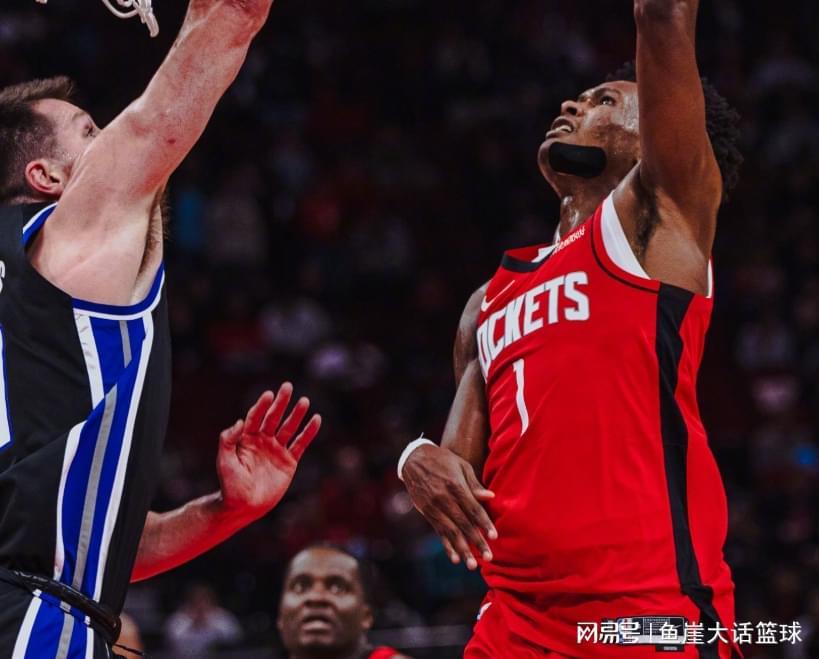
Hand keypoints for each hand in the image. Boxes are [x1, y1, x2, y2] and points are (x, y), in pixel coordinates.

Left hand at [217, 383, 320, 520]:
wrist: (244, 506)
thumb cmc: (230, 484)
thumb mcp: (224, 461)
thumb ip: (228, 440)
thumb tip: (240, 421)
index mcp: (247, 438)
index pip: (256, 417)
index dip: (262, 406)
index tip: (269, 394)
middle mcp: (263, 440)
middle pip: (274, 417)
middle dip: (281, 402)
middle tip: (287, 386)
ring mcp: (277, 450)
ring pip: (289, 428)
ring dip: (297, 414)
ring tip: (304, 401)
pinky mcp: (289, 461)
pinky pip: (300, 444)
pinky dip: (308, 432)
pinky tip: (316, 420)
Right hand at [402, 444, 496, 569]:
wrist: (414, 459)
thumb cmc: (443, 460)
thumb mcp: (461, 466)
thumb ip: (474, 484)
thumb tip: (490, 497)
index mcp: (455, 485)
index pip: (473, 508)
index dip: (484, 523)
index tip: (494, 537)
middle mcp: (444, 498)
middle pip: (464, 524)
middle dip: (476, 542)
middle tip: (489, 557)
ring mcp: (433, 507)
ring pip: (450, 532)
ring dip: (462, 549)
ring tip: (472, 564)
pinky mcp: (426, 512)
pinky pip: (438, 532)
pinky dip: (446, 545)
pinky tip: (455, 558)